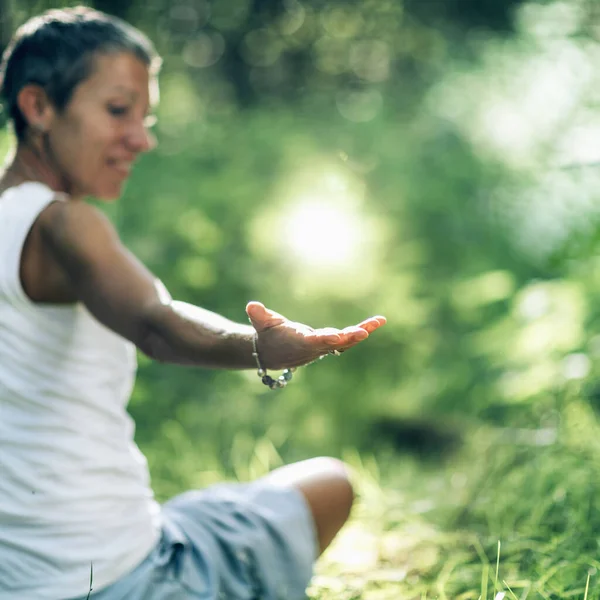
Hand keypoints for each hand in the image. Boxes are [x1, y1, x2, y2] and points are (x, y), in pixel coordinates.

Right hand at [246, 301, 385, 370]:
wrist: (273, 353)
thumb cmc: (267, 334)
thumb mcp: (261, 323)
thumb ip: (258, 315)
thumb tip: (252, 306)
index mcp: (299, 342)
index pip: (313, 341)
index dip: (324, 338)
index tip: (336, 336)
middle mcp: (315, 347)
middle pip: (335, 342)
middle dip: (349, 337)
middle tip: (364, 332)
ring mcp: (324, 347)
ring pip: (346, 340)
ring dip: (362, 331)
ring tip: (379, 321)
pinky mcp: (330, 343)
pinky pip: (348, 338)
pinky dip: (362, 330)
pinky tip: (377, 322)